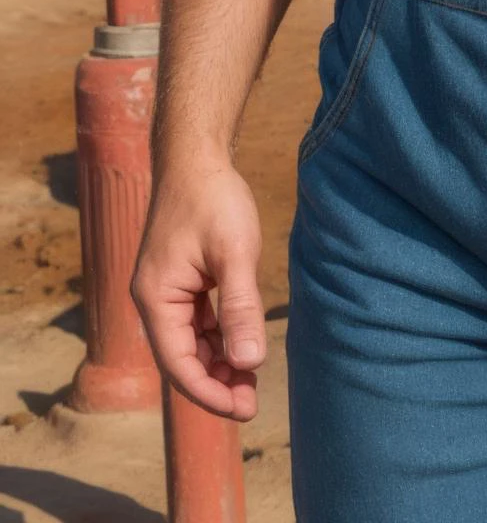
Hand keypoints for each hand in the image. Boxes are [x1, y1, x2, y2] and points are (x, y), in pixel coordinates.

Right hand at [132, 164, 265, 420]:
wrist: (197, 156)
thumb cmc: (214, 199)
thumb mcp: (234, 252)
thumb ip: (240, 307)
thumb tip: (249, 362)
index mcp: (156, 297)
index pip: (178, 364)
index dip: (210, 392)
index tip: (244, 409)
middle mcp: (154, 300)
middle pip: (182, 359)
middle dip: (216, 384)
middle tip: (253, 404)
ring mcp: (166, 291)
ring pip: (191, 343)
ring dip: (218, 364)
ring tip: (251, 383)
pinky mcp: (181, 281)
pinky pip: (197, 323)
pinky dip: (218, 339)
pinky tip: (242, 348)